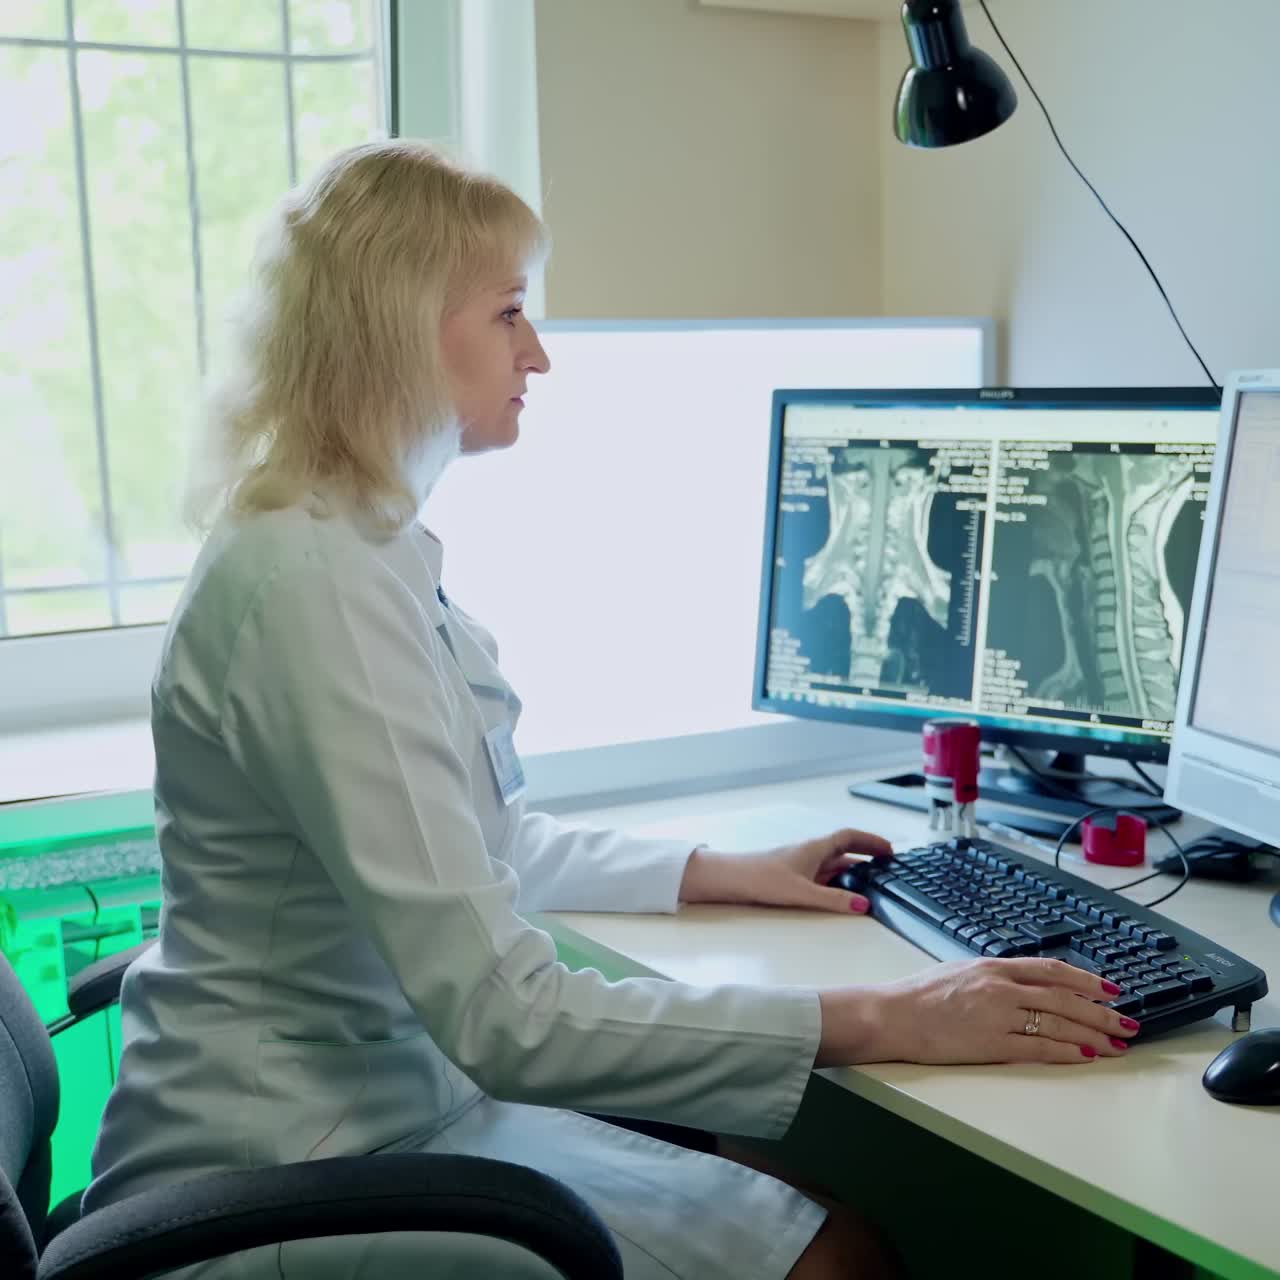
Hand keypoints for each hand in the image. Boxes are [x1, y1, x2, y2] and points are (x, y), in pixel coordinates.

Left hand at [678, 828, 893, 912]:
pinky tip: (842, 891)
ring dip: (854, 867)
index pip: (850, 837)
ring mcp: (802, 863)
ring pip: (834, 862)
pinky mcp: (793, 875)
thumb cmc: (762, 878)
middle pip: (845, 848)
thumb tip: (864, 905)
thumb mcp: (803, 892)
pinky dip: (838, 879)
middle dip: (867, 853)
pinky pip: (823, 873)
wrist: (731, 878)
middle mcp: (811, 852)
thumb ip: (834, 899)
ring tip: (872, 878)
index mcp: (816, 847)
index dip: (871, 841)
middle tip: (888, 862)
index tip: (890, 850)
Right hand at [815, 957, 1139, 1066]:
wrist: (893, 1015)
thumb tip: (1026, 984)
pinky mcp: (992, 1044)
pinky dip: (1066, 1051)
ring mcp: (998, 1016)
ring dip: (1093, 1035)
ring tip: (1117, 1043)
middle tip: (1128, 1021)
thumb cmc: (919, 995)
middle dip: (1102, 1012)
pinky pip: (1039, 1048)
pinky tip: (1085, 1055)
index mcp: (993, 967)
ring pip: (1059, 1024)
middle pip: (1065, 999)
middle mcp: (1001, 988)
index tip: (1111, 989)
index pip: (1052, 971)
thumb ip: (995, 976)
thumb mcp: (960, 971)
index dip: (1087, 980)